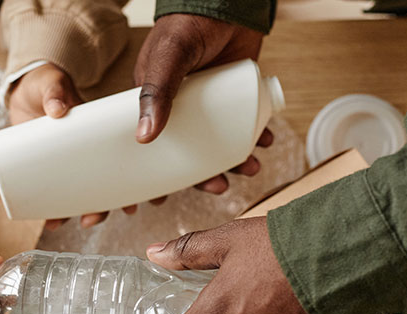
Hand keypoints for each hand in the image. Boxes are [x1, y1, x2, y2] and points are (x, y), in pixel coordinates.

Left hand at [6, 63, 121, 228]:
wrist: (25, 86)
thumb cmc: (46, 83)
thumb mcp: (53, 83)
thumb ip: (55, 91)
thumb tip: (57, 109)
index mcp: (98, 137)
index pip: (123, 166)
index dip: (132, 189)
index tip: (134, 205)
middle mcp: (88, 155)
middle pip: (103, 188)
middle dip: (102, 209)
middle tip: (94, 218)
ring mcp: (67, 162)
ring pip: (80, 194)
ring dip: (76, 212)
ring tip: (66, 223)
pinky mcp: (46, 164)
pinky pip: (52, 191)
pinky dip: (51, 208)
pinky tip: (48, 222)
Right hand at [134, 14, 271, 197]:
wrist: (227, 3)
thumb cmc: (187, 24)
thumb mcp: (168, 59)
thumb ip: (156, 91)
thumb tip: (143, 137)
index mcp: (154, 104)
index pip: (149, 147)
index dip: (151, 177)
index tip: (156, 201)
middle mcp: (180, 109)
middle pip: (188, 154)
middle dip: (202, 177)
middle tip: (217, 189)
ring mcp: (209, 106)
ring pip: (218, 145)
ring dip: (233, 162)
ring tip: (248, 170)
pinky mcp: (234, 98)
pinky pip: (242, 126)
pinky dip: (253, 138)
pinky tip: (263, 144)